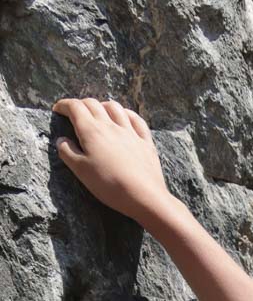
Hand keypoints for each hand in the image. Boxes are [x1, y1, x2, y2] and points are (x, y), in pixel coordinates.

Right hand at [51, 97, 171, 224]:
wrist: (144, 196)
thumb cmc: (109, 185)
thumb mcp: (81, 171)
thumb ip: (68, 153)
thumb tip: (61, 140)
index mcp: (91, 131)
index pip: (75, 107)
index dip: (64, 105)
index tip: (58, 109)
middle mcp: (110, 126)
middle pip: (93, 104)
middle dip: (81, 104)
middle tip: (75, 112)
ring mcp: (130, 132)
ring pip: (114, 107)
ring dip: (103, 105)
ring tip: (99, 112)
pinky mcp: (145, 142)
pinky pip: (137, 120)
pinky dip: (127, 114)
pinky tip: (125, 118)